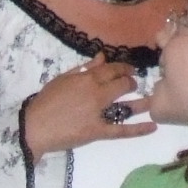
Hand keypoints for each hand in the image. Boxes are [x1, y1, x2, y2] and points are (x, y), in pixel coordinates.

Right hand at [20, 59, 155, 160]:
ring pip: (126, 105)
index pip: (111, 69)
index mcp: (86, 78)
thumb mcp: (62, 79)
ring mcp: (98, 113)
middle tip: (134, 85)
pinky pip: (121, 131)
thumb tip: (101, 56)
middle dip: (131, 83)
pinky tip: (153, 126)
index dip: (123, 68)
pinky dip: (138, 129)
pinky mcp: (97, 131)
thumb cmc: (45, 101)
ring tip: (151, 100)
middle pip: (122, 84)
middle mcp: (96, 93)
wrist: (33, 127)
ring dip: (141, 102)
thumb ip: (83, 68)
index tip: (130, 69)